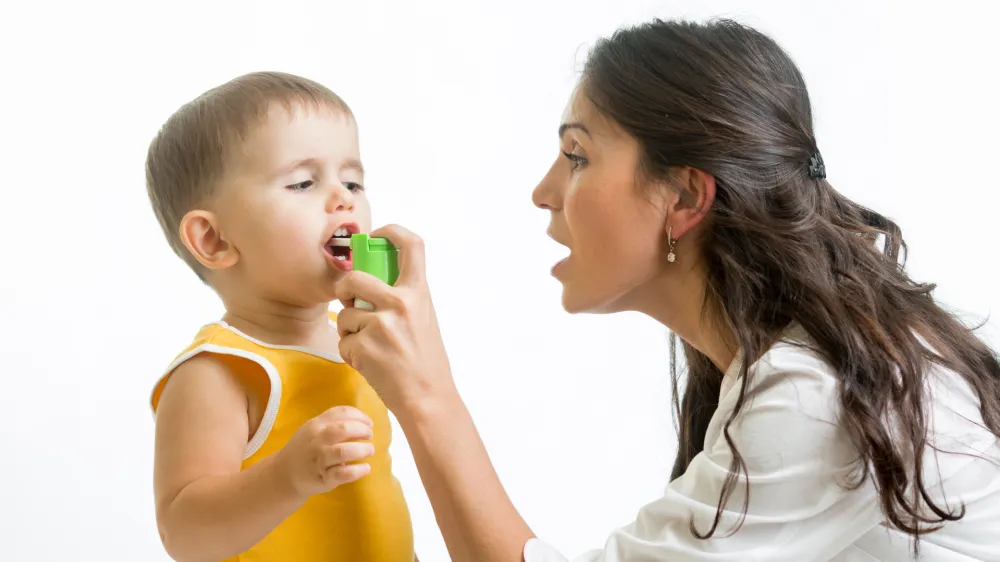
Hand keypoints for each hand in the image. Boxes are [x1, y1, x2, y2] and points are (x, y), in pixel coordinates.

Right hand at [275, 406, 374, 497]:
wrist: (284, 474)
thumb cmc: (305, 449)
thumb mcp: (312, 429)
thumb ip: (332, 421)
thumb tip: (361, 419)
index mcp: (316, 425)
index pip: (341, 413)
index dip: (360, 416)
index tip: (369, 423)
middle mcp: (317, 441)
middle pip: (343, 430)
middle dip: (362, 431)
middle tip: (369, 436)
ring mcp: (319, 460)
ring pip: (343, 451)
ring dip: (361, 450)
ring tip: (369, 451)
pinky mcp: (323, 479)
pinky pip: (342, 474)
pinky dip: (357, 471)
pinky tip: (365, 468)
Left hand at [334, 225, 456, 414]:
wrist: (427, 397)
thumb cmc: (426, 361)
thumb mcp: (424, 317)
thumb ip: (404, 296)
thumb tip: (374, 279)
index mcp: (418, 292)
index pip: (411, 244)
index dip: (391, 231)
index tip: (377, 236)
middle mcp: (400, 303)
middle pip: (354, 277)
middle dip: (344, 288)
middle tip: (348, 299)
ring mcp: (380, 325)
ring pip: (345, 314)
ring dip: (349, 329)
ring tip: (371, 345)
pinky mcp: (363, 346)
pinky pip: (343, 340)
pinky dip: (350, 352)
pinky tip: (369, 362)